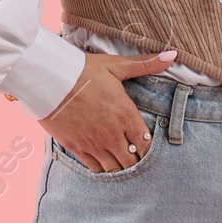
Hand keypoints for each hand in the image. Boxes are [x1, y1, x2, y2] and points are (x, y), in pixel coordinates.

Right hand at [38, 50, 176, 171]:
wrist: (48, 78)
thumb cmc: (83, 70)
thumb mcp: (115, 65)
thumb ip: (145, 64)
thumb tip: (172, 55)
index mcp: (126, 114)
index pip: (147, 144)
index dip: (148, 147)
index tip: (144, 142)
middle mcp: (113, 133)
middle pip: (133, 161)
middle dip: (135, 159)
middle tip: (133, 153)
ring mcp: (94, 143)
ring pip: (115, 168)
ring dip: (119, 165)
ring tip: (119, 158)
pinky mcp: (77, 147)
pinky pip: (95, 168)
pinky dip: (101, 167)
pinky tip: (102, 159)